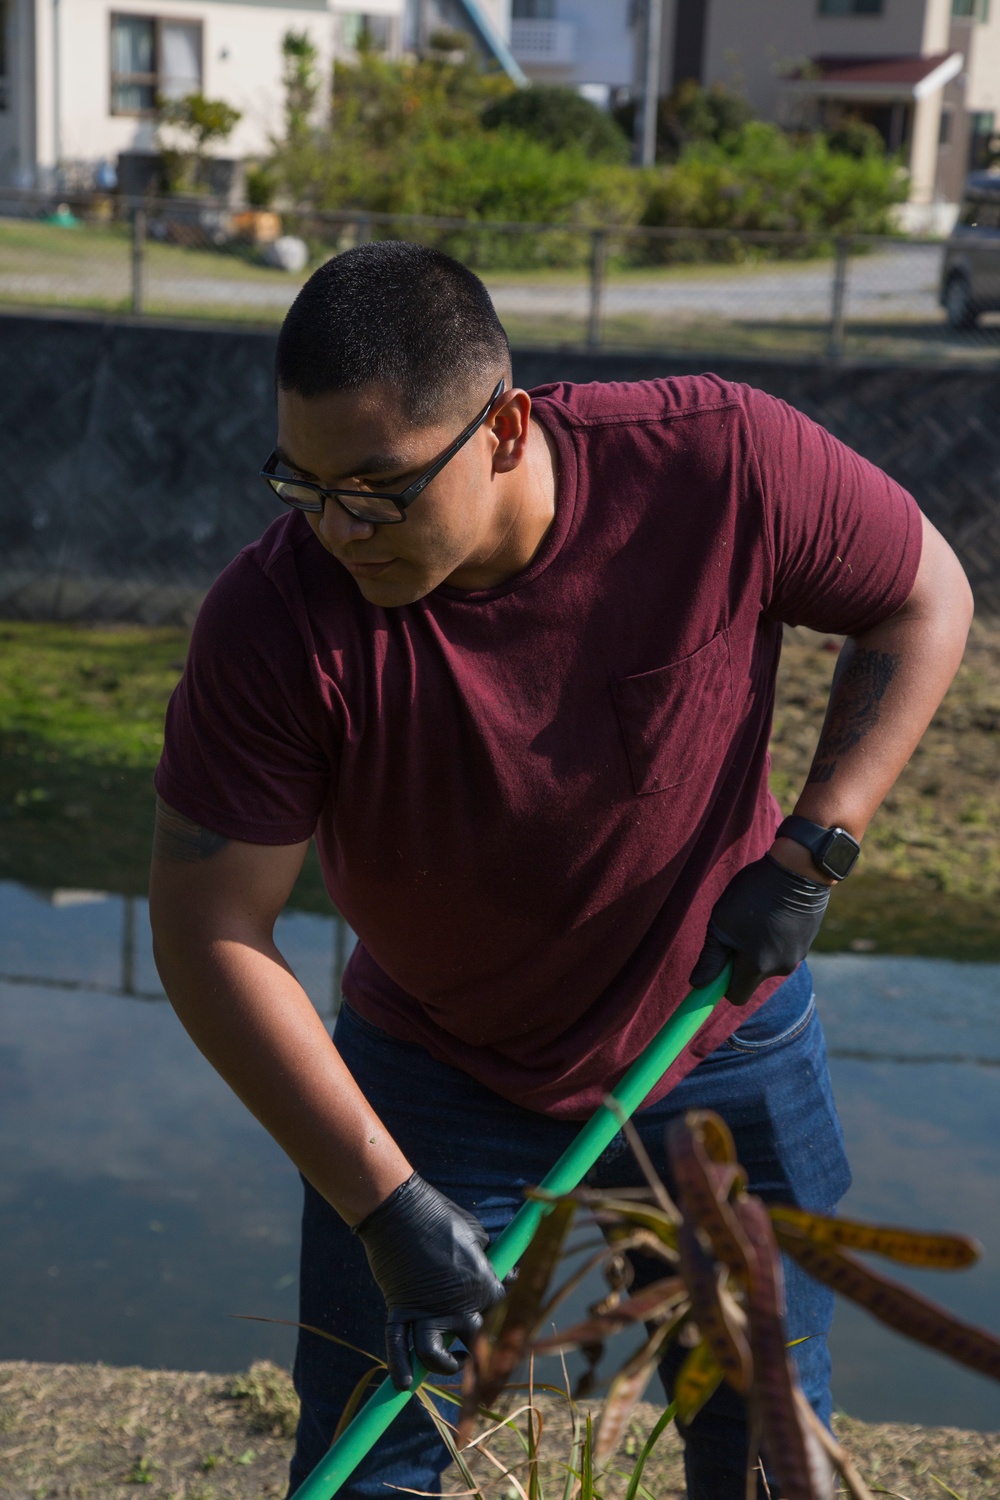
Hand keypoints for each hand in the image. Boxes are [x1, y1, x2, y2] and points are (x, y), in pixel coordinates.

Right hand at [353, 1172, 505, 1389]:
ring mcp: (428, 1309)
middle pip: (476, 1342)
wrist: (402, 1209)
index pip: (503, 1316)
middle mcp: (459, 1304)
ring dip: (445, 1366)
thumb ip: (491, 1261)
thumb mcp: (478, 1236)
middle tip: (475, 1349)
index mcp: (483, 1284)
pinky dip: (400, 1368)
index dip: (503, 1323)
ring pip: (436, 1355)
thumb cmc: (442, 1217)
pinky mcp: (401, 1308)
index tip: (498, 1322)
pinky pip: (399, 1346)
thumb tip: (504, 1271)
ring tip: (450, 1361)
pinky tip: (404, 1384)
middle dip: (479, 1350)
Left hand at [689, 853, 830, 1006]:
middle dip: (740, 961)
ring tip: (758, 917)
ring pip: (767, 962)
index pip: (735, 996)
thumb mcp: (722, 923)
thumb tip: (697, 984)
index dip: (722, 985)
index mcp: (757, 966)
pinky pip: (783, 950)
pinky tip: (773, 915)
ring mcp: (798, 956)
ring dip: (758, 948)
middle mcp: (781, 967)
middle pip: (751, 978)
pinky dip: (774, 939)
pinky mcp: (807, 943)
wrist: (797, 869)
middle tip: (736, 931)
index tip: (716, 970)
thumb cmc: (753, 894)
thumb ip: (710, 957)